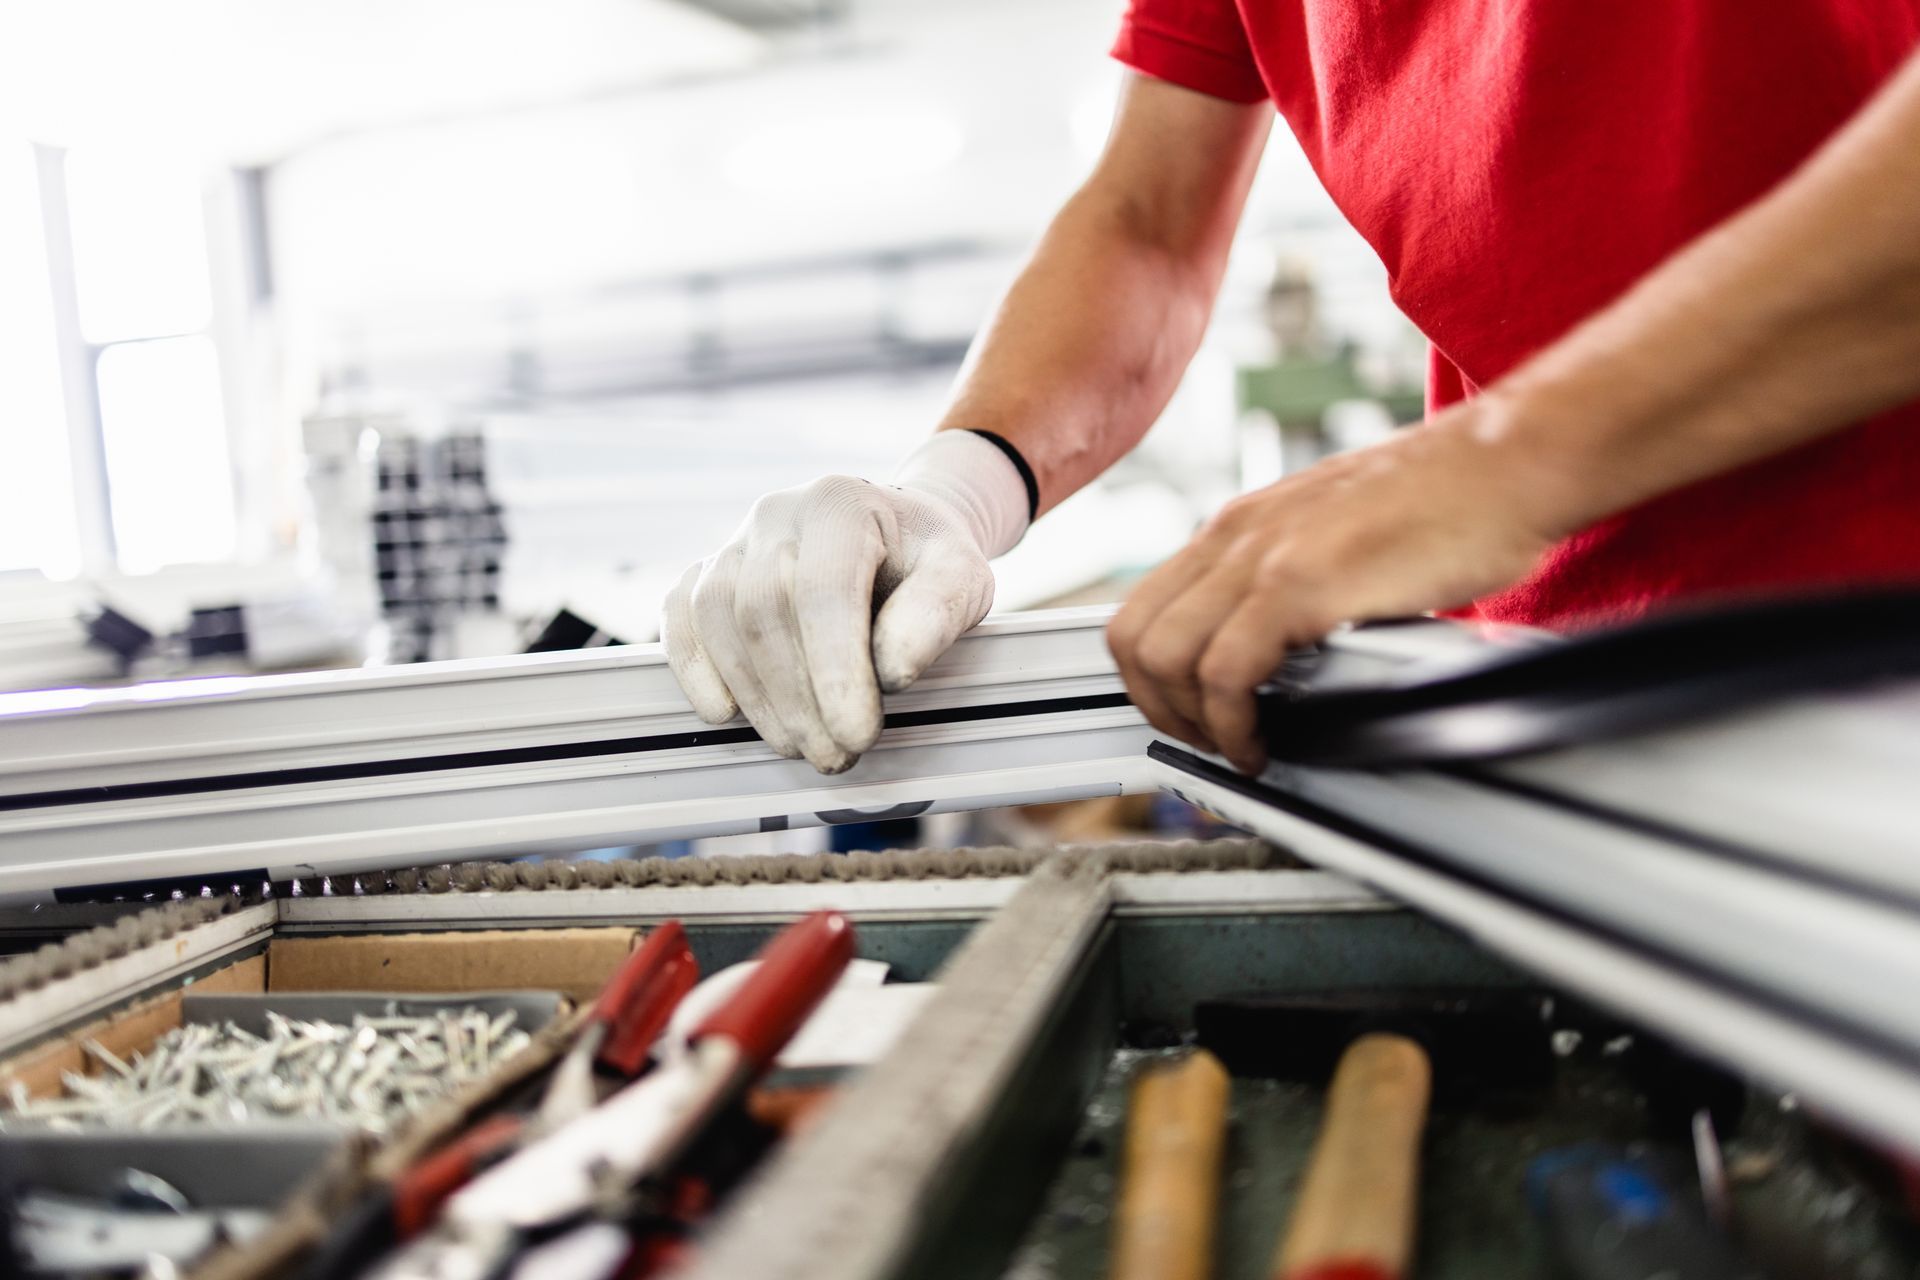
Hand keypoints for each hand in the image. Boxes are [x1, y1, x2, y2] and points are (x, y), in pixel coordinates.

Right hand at [663, 433, 1027, 773]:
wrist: (894, 533)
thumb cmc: (926, 560)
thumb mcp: (962, 576)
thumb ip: (937, 614)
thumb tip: (892, 670)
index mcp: (839, 503)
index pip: (823, 591)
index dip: (834, 671)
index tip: (857, 734)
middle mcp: (776, 514)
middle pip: (763, 611)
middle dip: (797, 699)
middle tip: (836, 755)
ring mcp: (734, 542)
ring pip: (717, 618)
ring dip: (756, 697)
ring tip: (800, 745)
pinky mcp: (706, 572)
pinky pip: (679, 617)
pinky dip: (693, 668)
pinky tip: (725, 714)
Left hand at [1106, 405, 1560, 773]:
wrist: (1507, 464)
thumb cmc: (1449, 501)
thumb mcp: (1337, 533)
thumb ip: (1294, 578)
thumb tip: (1279, 648)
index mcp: (1240, 525)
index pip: (1145, 608)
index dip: (1150, 678)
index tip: (1182, 716)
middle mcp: (1237, 535)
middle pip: (1134, 637)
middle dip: (1156, 708)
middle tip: (1201, 745)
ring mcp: (1262, 555)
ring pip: (1164, 657)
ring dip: (1190, 723)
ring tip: (1234, 750)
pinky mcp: (1300, 583)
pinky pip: (1225, 671)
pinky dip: (1231, 724)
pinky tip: (1262, 744)